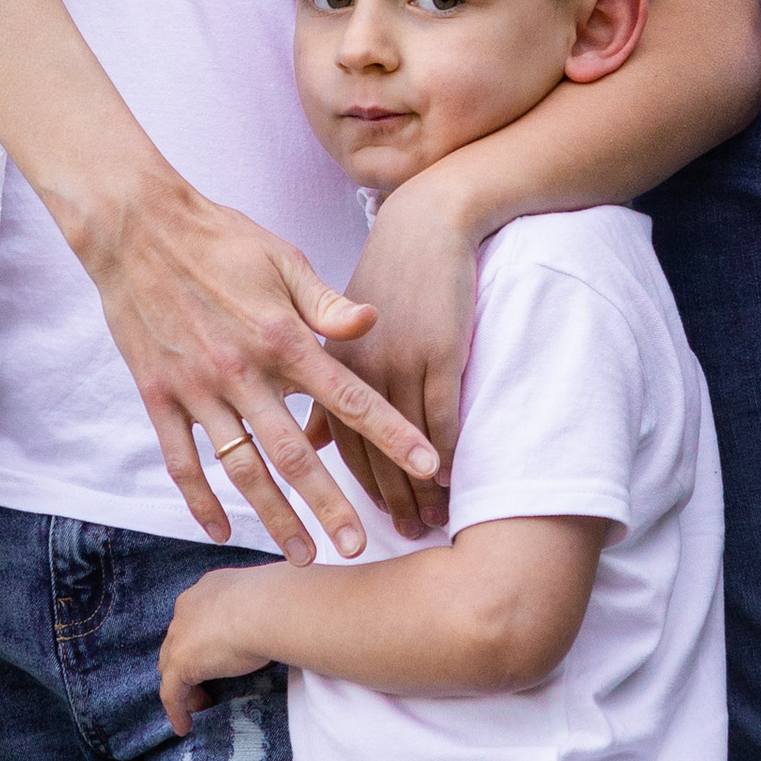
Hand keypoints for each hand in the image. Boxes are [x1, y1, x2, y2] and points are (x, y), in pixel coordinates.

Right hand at [79, 174, 440, 565]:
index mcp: (280, 336)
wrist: (136, 226)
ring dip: (274, 516)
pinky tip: (223, 530)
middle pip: (294, 453)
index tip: (426, 465)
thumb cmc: (219, 238)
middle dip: (331, 505)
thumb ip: (327, 302)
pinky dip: (200, 501)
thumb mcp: (282, 258)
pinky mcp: (158, 396)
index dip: (390, 433)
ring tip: (303, 555)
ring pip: (241, 468)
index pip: (346, 396)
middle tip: (359, 547)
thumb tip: (374, 322)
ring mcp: (197, 388)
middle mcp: (241, 371)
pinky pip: (182, 462)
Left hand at [158, 568, 277, 737]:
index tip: (217, 658)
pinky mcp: (179, 662)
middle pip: (179, 642)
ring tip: (201, 705)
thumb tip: (273, 629)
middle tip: (207, 683)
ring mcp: (179, 635)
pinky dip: (176, 710)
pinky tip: (184, 726)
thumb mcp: (263, 604)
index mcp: (207, 591)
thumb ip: (257, 616)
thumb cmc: (275, 603)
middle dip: (190, 662)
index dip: (203, 641)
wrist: (267, 609)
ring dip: (184, 686)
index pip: (196, 619)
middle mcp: (187, 609)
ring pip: (171, 666)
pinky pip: (171, 693)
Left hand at [313, 167, 480, 536]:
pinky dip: (445, 453)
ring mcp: (399, 360)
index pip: (333, 440)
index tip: (361, 521)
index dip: (350, 485)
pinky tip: (451, 480)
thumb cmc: (384, 273)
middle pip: (367, 450)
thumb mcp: (337, 320)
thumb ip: (321, 380)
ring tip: (430, 521)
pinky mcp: (437, 350)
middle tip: (397, 537)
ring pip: (404, 442)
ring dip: (417, 488)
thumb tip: (310, 435)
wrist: (427, 224)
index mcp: (328, 361)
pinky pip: (440, 416)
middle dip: (382, 499)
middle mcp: (358, 367)